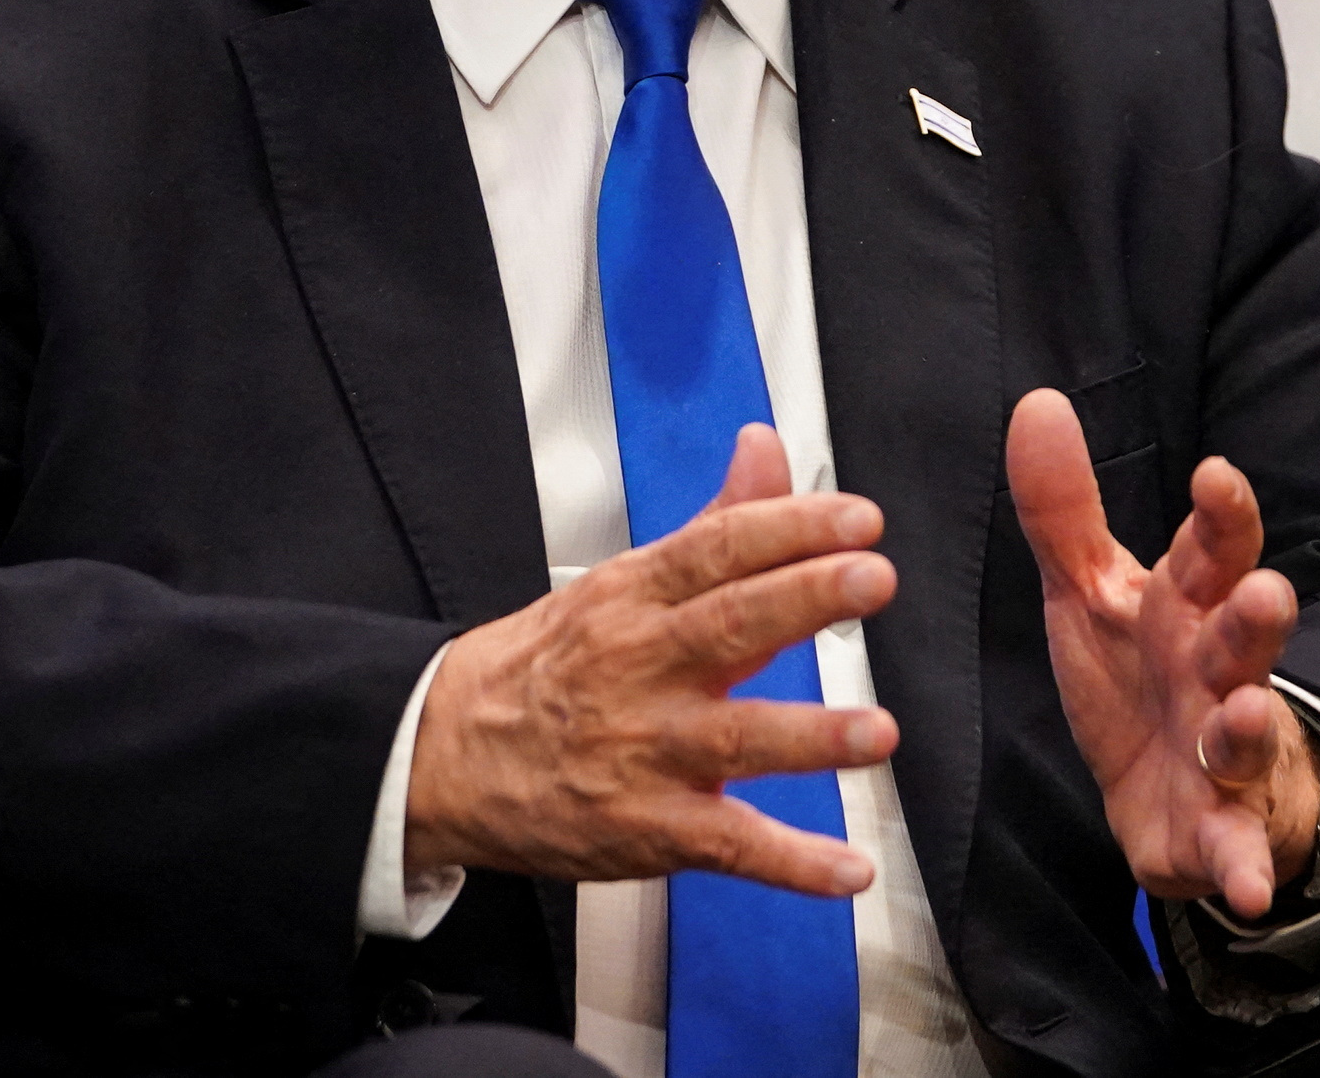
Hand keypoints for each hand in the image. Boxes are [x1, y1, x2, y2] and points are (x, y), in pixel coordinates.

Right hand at [404, 424, 898, 894]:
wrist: (444, 757)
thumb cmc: (546, 666)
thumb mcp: (620, 583)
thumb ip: (714, 521)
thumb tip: (766, 450)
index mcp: (634, 598)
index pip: (717, 549)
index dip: (789, 529)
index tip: (857, 519)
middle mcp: (641, 668)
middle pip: (729, 626)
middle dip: (805, 600)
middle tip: (872, 579)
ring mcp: (646, 752)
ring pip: (735, 740)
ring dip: (809, 737)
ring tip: (876, 731)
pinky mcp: (650, 828)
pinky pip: (728, 846)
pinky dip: (790, 863)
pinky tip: (845, 869)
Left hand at [1006, 388, 1319, 922]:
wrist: (1162, 792)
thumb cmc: (1139, 676)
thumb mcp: (1092, 591)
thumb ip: (1064, 508)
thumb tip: (1036, 402)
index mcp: (1186, 608)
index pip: (1210, 550)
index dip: (1220, 515)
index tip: (1216, 475)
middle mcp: (1218, 673)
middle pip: (1243, 638)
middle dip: (1258, 615)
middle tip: (1267, 590)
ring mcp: (1224, 754)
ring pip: (1246, 735)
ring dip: (1251, 727)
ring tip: (1245, 714)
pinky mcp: (1216, 831)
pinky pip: (1235, 849)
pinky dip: (1245, 868)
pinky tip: (1250, 888)